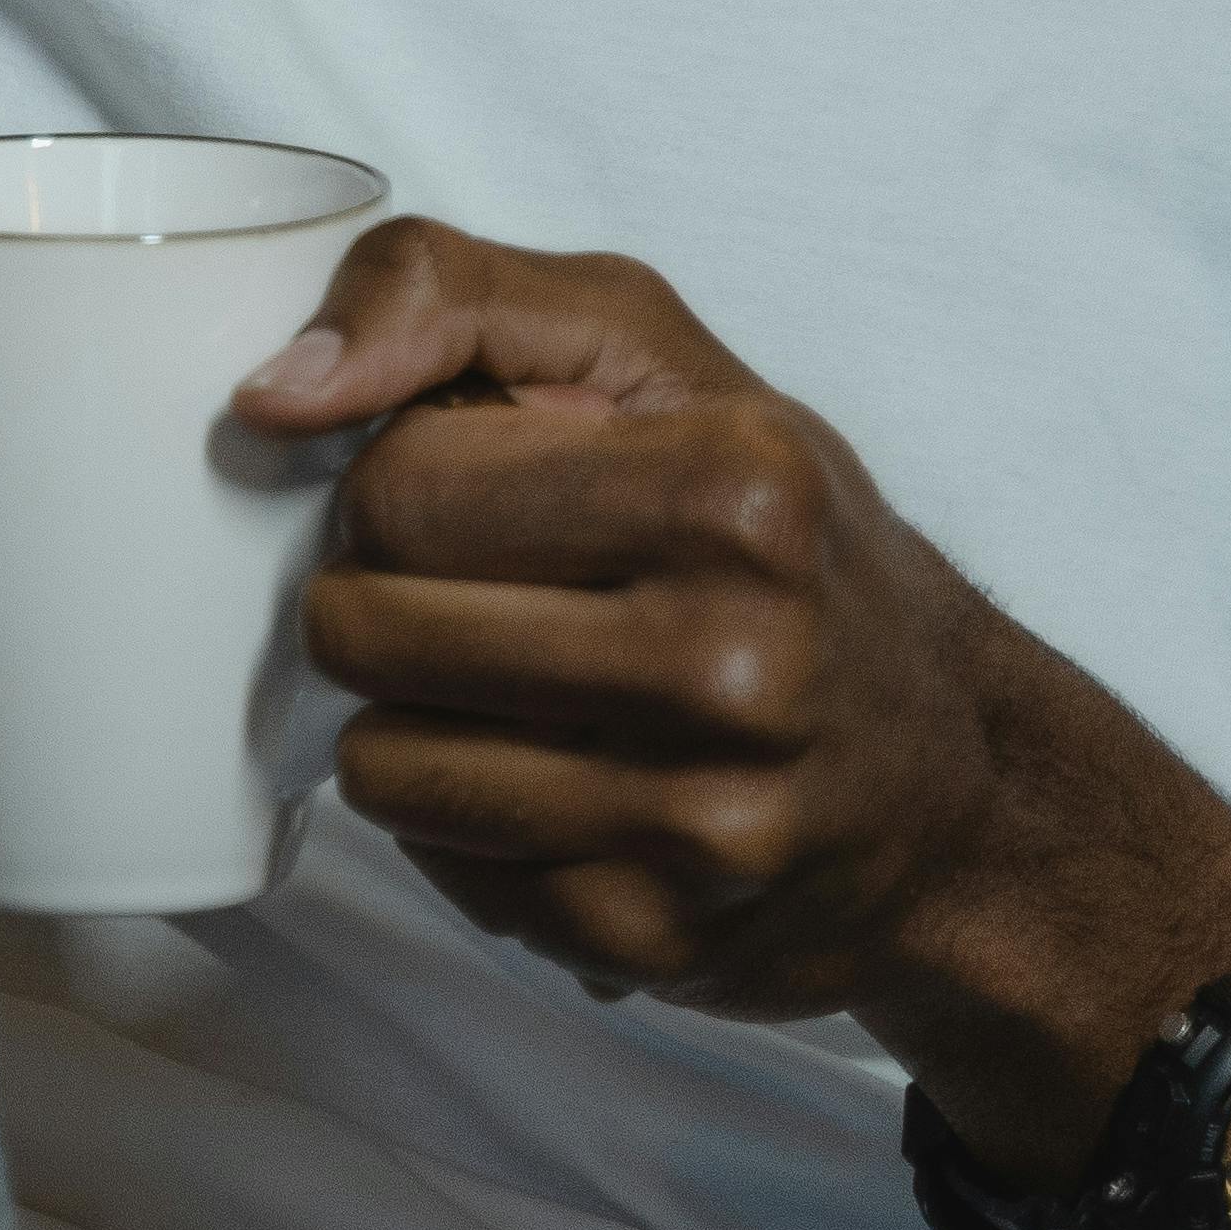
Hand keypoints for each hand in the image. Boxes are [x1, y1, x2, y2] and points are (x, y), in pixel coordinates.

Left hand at [232, 218, 1230, 1177]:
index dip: (399, 481)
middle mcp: (733, 664)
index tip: (470, 493)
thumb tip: (273, 391)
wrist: (957, 779)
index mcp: (734, 491)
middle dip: (382, 598)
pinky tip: (559, 779)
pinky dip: (465, 819)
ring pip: (379, 761)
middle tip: (475, 593)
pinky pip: (437, 865)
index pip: (399, 482)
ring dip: (406, 718)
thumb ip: (439, 292)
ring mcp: (698, 821)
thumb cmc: (781, 534)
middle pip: (368, 625)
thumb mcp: (640, 345)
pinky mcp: (653, 938)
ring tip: (509, 687)